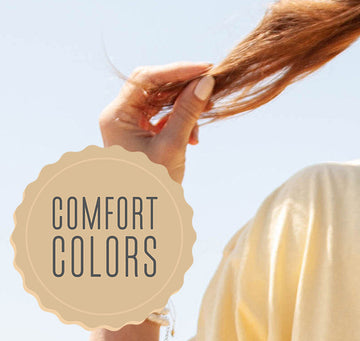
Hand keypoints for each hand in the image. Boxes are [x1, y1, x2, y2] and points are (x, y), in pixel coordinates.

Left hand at [99, 61, 215, 183]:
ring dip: (184, 108)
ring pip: (160, 102)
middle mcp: (119, 115)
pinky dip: (180, 121)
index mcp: (117, 115)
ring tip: (202, 123)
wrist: (146, 218)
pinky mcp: (141, 135)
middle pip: (153, 86)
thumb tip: (205, 84)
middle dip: (182, 87)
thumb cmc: (154, 188)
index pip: (146, 78)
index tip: (205, 70)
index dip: (177, 71)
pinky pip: (163, 117)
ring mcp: (130, 125)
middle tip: (209, 87)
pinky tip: (193, 137)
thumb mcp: (173, 147)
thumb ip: (187, 114)